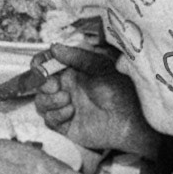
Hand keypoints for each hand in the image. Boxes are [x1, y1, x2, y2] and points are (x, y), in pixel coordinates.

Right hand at [36, 43, 160, 156]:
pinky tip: (71, 111)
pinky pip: (49, 120)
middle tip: (54, 85)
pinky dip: (56, 115)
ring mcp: (65, 107)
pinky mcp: (67, 126)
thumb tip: (54, 47)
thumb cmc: (122, 89)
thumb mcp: (101, 67)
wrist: (134, 119)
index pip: (46, 65)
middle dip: (42, 84)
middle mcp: (66, 88)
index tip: (39, 66)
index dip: (38, 64)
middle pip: (38, 85)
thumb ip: (77, 57)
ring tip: (68, 99)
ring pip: (41, 102)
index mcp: (71, 72)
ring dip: (49, 100)